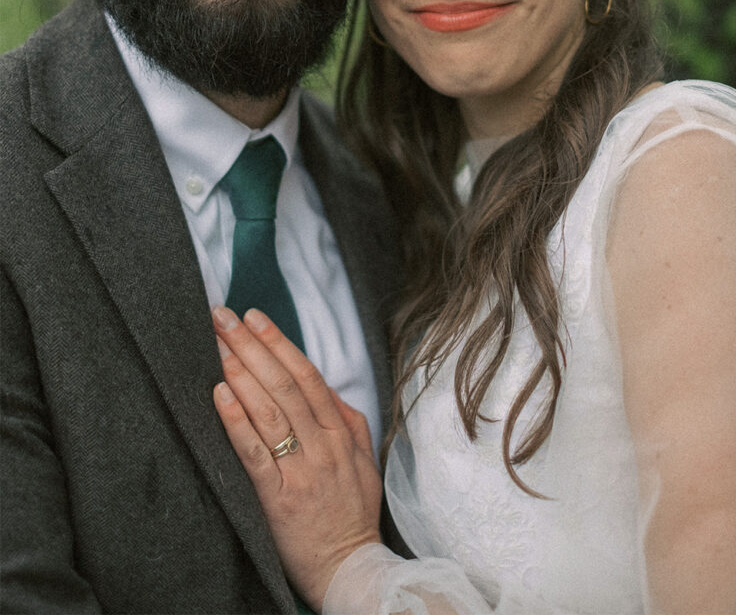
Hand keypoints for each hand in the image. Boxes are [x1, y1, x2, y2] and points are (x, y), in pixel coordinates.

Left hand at [212, 306, 382, 611]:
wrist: (349, 570)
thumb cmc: (352, 515)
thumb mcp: (364, 463)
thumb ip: (348, 422)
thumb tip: (328, 390)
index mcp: (339, 433)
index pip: (307, 376)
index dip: (279, 342)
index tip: (255, 316)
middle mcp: (321, 445)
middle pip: (284, 384)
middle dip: (252, 345)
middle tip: (224, 317)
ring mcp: (301, 470)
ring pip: (269, 411)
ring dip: (241, 373)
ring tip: (219, 345)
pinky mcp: (278, 498)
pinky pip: (255, 453)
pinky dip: (237, 421)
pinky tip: (220, 395)